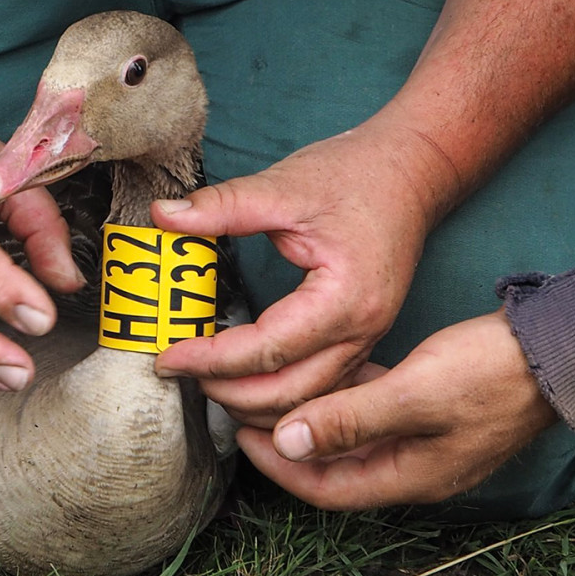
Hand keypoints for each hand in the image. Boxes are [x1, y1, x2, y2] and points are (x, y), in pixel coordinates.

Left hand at [152, 119, 449, 426]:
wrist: (410, 170)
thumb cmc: (356, 176)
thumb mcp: (284, 186)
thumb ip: (222, 206)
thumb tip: (163, 216)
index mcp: (345, 299)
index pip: (267, 350)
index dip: (210, 359)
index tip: (168, 356)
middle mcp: (362, 331)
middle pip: (290, 394)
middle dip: (228, 393)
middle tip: (180, 372)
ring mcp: (367, 340)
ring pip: (308, 403)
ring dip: (254, 405)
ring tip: (206, 382)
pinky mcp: (361, 339)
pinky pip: (320, 388)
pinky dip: (280, 399)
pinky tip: (245, 385)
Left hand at [239, 309, 558, 508]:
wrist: (554, 348)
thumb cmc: (491, 373)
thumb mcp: (412, 396)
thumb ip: (348, 421)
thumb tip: (287, 443)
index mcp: (408, 475)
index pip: (325, 488)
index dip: (278, 466)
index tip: (240, 434)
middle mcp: (411, 464)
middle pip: (333, 463)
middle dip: (287, 440)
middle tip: (246, 409)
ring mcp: (421, 437)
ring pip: (350, 434)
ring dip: (313, 414)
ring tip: (274, 388)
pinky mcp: (428, 408)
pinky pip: (372, 409)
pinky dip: (344, 394)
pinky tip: (323, 370)